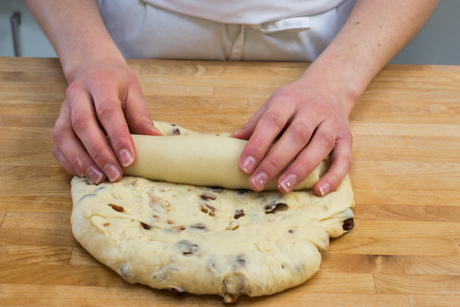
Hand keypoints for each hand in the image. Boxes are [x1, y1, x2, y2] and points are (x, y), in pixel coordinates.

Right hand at [52, 58, 161, 182]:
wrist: (93, 68)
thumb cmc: (118, 83)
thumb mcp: (134, 92)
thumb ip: (141, 116)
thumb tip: (156, 139)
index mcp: (100, 83)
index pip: (108, 112)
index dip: (118, 137)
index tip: (129, 160)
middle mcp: (77, 94)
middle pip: (83, 125)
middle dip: (99, 153)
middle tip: (115, 174)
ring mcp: (64, 108)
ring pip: (64, 136)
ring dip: (81, 160)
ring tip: (100, 178)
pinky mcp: (58, 121)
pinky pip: (57, 144)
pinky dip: (69, 161)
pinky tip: (84, 174)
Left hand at [232, 75, 354, 195]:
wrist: (331, 85)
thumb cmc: (296, 100)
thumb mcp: (273, 104)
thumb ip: (255, 124)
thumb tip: (229, 142)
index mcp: (289, 100)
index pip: (272, 121)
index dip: (258, 144)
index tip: (244, 166)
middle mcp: (312, 109)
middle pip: (296, 135)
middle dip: (275, 161)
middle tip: (257, 182)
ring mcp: (332, 123)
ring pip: (320, 145)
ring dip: (301, 168)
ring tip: (282, 187)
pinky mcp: (346, 137)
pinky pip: (344, 158)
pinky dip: (334, 176)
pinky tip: (319, 191)